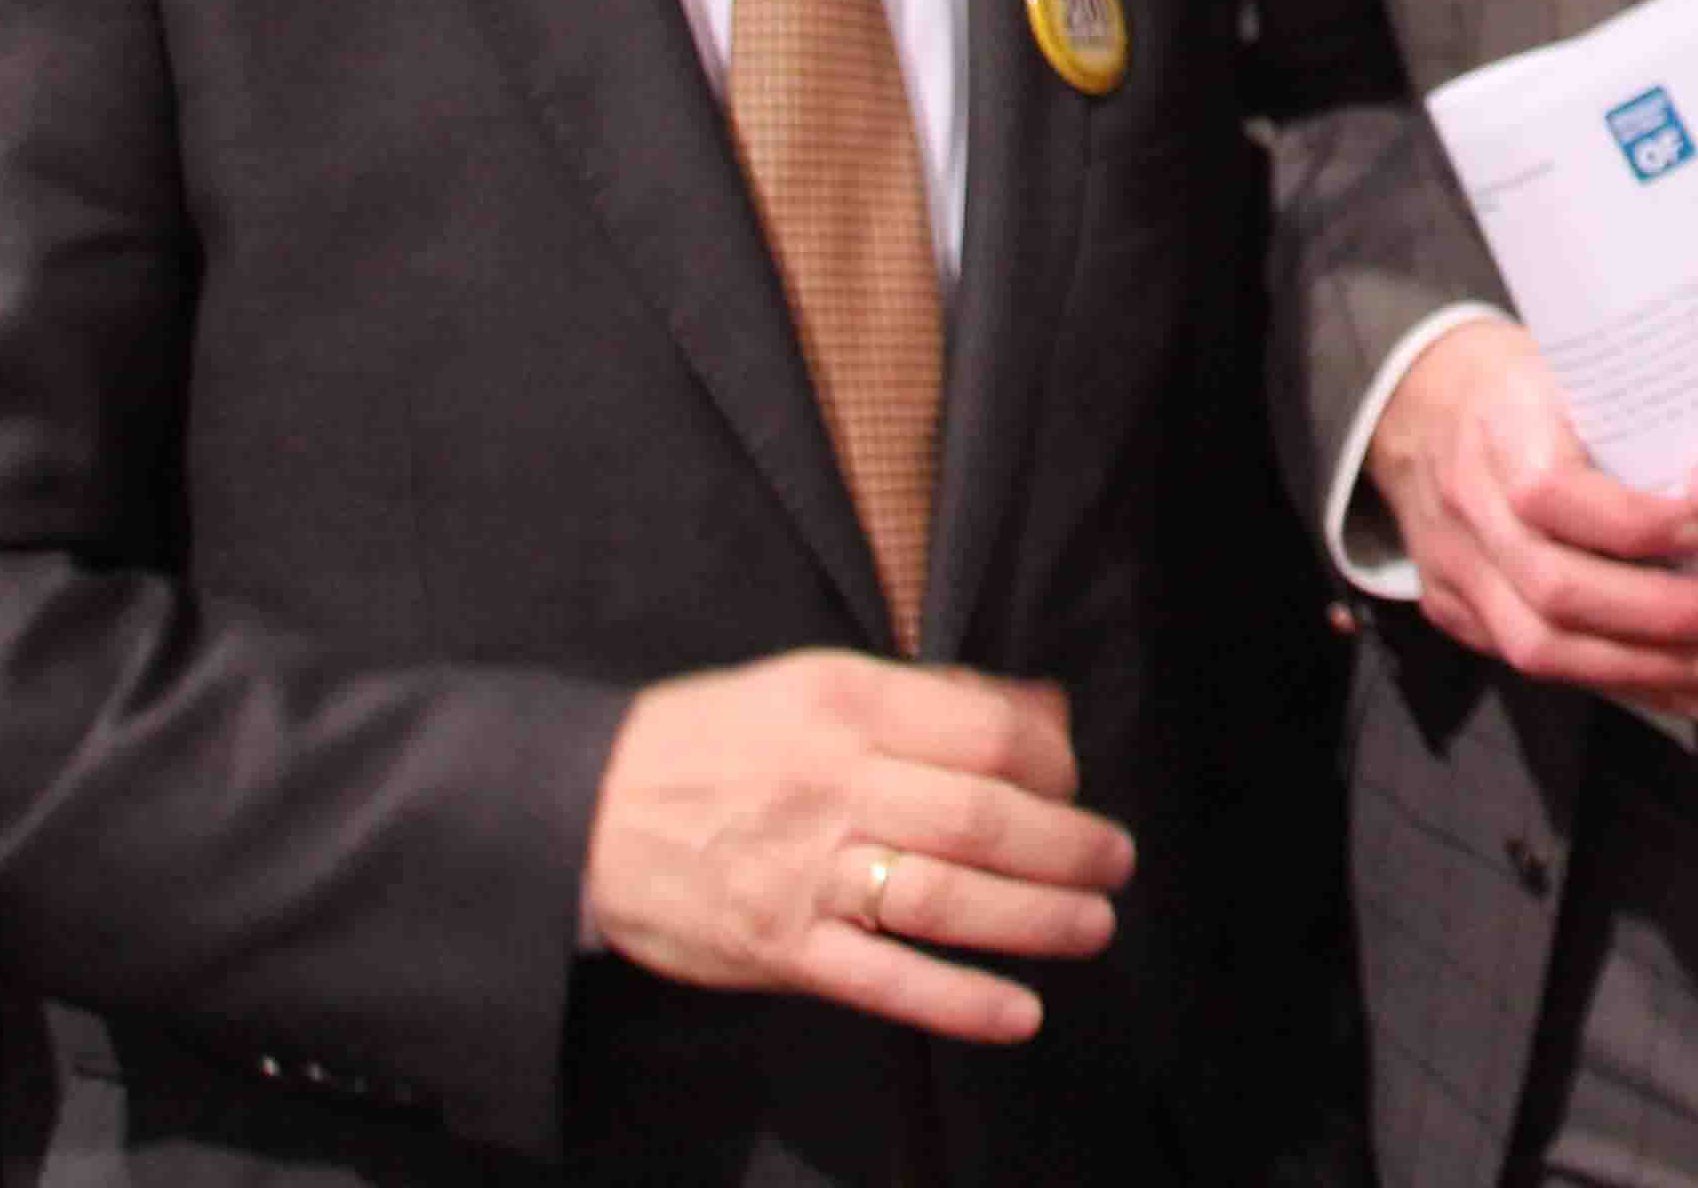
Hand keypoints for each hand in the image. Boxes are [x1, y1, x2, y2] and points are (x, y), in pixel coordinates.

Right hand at [578, 651, 1132, 1046]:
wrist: (582, 812)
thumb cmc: (715, 742)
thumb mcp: (813, 684)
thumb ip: (931, 696)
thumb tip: (1046, 707)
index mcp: (846, 703)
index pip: (986, 733)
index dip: (1052, 764)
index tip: (1073, 785)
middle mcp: (831, 783)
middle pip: (982, 818)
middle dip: (1068, 845)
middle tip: (1115, 860)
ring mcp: (804, 872)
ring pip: (947, 898)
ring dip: (1037, 918)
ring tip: (1093, 925)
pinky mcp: (779, 948)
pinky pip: (885, 980)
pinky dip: (958, 1001)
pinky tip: (1019, 1012)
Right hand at [1364, 316, 1697, 705]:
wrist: (1419, 401)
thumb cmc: (1524, 381)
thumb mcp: (1573, 368)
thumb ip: (1635, 418)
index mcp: (1500, 433)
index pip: (1557, 495)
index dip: (1639, 525)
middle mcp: (1468, 509)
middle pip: (1556, 591)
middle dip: (1662, 617)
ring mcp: (1453, 569)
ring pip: (1541, 648)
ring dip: (1645, 668)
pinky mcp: (1453, 610)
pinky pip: (1532, 666)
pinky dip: (1615, 683)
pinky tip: (1679, 689)